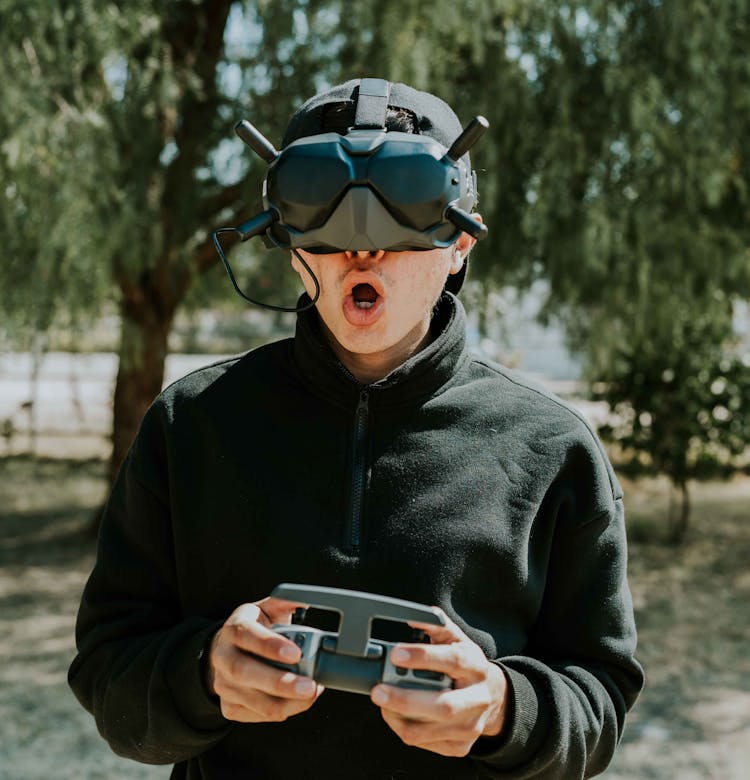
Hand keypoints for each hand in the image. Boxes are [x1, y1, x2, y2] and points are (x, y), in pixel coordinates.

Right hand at [206, 597, 324, 722]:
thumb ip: (285, 602)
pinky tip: (297, 702)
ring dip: (285, 702)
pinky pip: (255, 715)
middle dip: (279, 682)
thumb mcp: (266, 609)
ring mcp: (222, 684)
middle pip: (245, 673)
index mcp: (233, 628)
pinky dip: (279, 711)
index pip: (247, 635)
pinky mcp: (228, 706)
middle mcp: (222, 657)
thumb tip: (307, 599)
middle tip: (309, 685)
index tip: (296, 653)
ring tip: (310, 694)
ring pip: (252, 700)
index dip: (270, 645)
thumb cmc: (254, 629)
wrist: (227, 651)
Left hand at [369, 611, 507, 757]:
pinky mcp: (461, 746)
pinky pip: (425, 742)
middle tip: (378, 691)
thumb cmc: (468, 665)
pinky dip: (405, 728)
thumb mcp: (457, 640)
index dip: (423, 656)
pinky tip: (397, 714)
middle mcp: (478, 698)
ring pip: (430, 729)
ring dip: (399, 717)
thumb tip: (413, 616)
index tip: (395, 654)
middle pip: (443, 705)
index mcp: (476, 666)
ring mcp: (471, 726)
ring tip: (382, 702)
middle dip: (406, 700)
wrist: (492, 698)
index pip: (453, 660)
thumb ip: (436, 625)